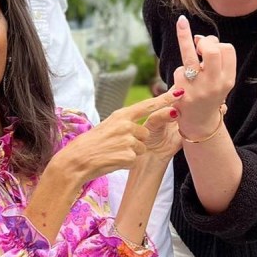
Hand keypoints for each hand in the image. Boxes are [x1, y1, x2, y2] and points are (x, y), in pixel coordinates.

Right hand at [50, 93, 176, 186]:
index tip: (179, 93)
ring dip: (131, 153)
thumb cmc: (91, 144)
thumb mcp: (107, 126)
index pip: (147, 105)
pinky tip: (113, 160)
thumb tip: (141, 128)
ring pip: (142, 148)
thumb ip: (124, 123)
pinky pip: (135, 160)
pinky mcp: (129, 155)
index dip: (165, 100)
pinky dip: (126, 163)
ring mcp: (128, 140)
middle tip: (117, 145)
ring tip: (114, 153)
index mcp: (121, 115)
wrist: (77, 160)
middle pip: (145, 134)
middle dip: (137, 141)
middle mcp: (126, 125)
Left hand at [172, 15, 234, 138]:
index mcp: (228, 79)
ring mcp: (198, 88)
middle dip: (204, 41)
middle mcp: (215, 83)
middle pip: (212, 50)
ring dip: (184, 36)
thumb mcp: (220, 80)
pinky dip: (180, 73)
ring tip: (182, 23)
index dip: (217, 44)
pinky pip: (179, 70)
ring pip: (190, 55)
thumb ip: (215, 60)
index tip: (209, 48)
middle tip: (199, 45)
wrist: (200, 124)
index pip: (227, 49)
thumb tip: (199, 38)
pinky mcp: (182, 93)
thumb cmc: (209, 95)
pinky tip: (182, 82)